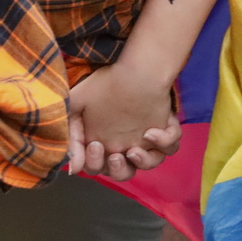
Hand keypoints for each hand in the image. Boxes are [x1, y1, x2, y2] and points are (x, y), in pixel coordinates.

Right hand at [67, 64, 180, 180]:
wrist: (135, 67)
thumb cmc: (106, 84)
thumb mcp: (77, 103)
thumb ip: (70, 133)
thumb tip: (71, 166)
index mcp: (106, 143)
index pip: (98, 167)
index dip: (94, 163)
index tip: (94, 145)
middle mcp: (126, 145)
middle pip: (124, 173)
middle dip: (118, 170)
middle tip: (115, 155)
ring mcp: (148, 140)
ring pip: (150, 163)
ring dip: (143, 162)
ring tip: (134, 150)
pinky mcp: (166, 131)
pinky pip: (171, 145)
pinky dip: (164, 142)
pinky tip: (152, 131)